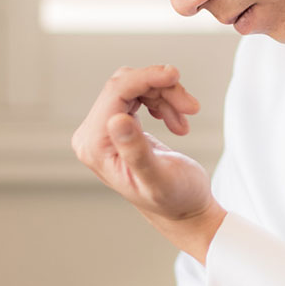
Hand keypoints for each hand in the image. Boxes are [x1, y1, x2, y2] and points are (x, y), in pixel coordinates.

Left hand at [73, 65, 221, 239]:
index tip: (175, 75)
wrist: (184, 210)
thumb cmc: (176, 199)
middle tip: (192, 107)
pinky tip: (177, 122)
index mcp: (95, 146)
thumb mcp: (158, 178)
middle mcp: (92, 136)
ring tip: (187, 118)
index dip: (146, 78)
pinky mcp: (118, 127)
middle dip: (162, 90)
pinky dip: (162, 102)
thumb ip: (136, 151)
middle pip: (124, 86)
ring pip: (134, 88)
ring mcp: (104, 131)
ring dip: (166, 96)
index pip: (116, 93)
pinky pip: (137, 95)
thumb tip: (116, 120)